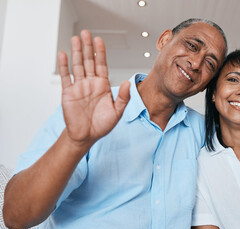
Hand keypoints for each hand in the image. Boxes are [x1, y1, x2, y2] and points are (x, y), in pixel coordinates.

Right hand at [58, 30, 130, 145]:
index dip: (100, 52)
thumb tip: (127, 83)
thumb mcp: (117, 112)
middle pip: (89, 61)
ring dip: (76, 52)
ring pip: (77, 65)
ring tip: (75, 39)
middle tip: (86, 33)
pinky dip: (64, 66)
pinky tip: (63, 55)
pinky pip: (66, 77)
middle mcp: (91, 83)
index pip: (102, 65)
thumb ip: (123, 97)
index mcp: (103, 85)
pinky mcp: (68, 93)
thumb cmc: (103, 125)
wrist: (87, 136)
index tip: (99, 40)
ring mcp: (79, 87)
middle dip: (88, 47)